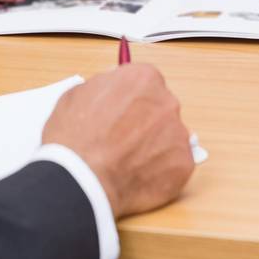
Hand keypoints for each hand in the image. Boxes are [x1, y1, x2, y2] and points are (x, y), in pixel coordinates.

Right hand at [42, 63, 194, 216]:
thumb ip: (104, 88)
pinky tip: (137, 177)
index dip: (131, 100)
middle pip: (160, 108)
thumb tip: (112, 92)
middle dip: (144, 122)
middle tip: (123, 140)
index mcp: (143, 79)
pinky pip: (174, 164)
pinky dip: (159, 171)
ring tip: (127, 162)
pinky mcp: (183, 164)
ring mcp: (178, 134)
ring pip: (169, 137)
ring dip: (153, 147)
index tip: (123, 113)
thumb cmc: (74, 138)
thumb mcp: (77, 95)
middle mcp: (167, 101)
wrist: (81, 179)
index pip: (146, 83)